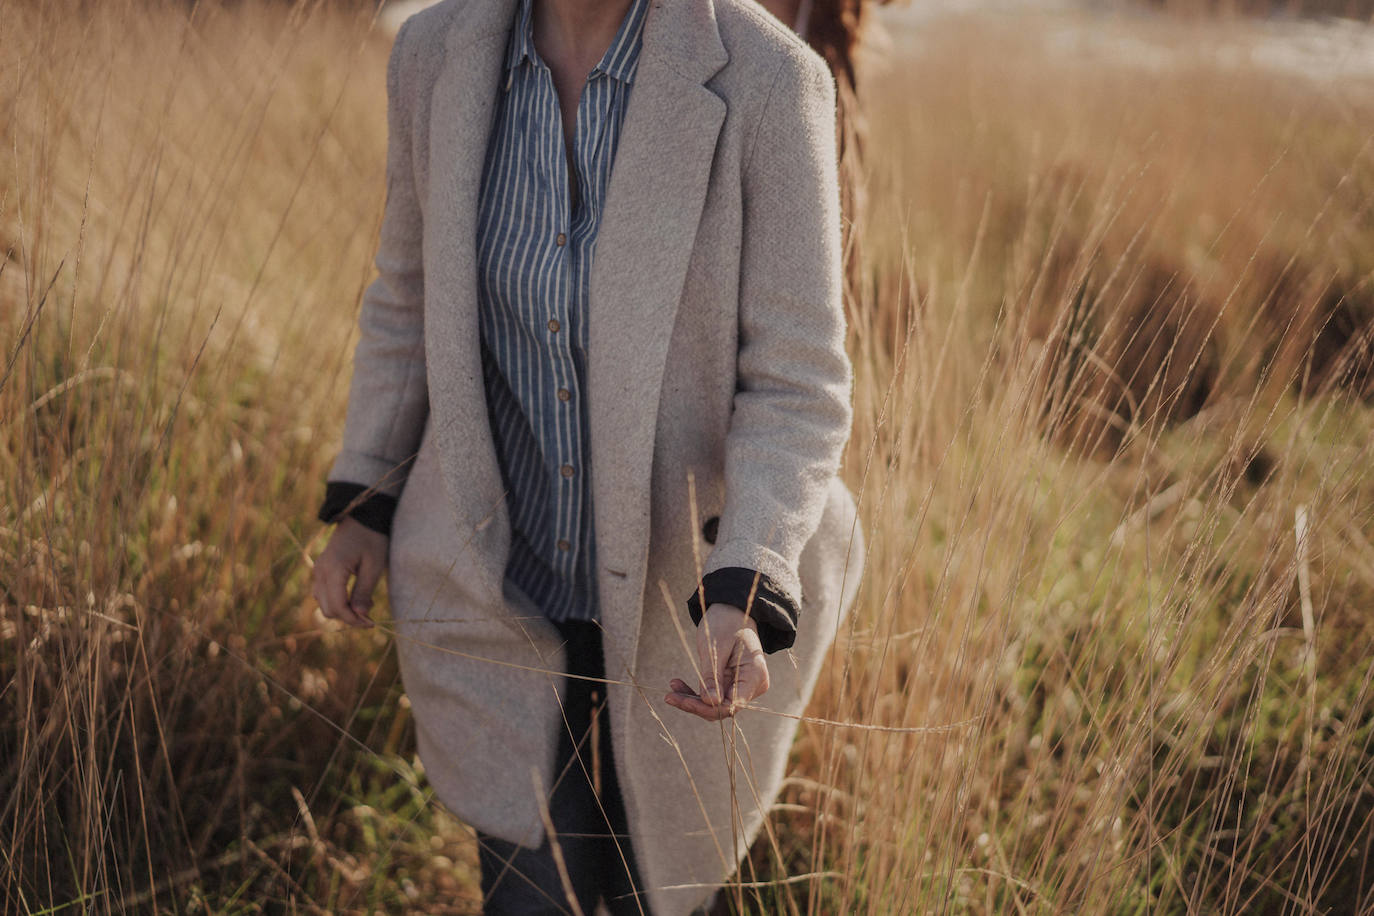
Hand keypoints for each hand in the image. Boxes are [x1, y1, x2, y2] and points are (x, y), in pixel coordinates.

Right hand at [312, 516, 388, 628]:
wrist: (362, 517)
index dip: (353, 620)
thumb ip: (364, 591)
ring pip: (324, 603)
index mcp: (333, 570)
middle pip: (328, 609)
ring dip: (342, 610)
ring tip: (365, 603)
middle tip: (370, 617)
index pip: (338, 607)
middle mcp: (320, 571)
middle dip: (348, 617)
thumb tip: (360, 615)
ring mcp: (318, 570)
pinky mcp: (321, 569)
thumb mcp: (373, 566)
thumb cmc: (372, 539)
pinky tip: (356, 596)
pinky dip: (337, 600)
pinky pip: (323, 593)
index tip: (371, 624)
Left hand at [665, 603, 769, 719]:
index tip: (683, 701)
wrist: (730, 610)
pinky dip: (696, 692)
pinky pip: (713, 695)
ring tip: (671, 690)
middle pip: (723, 707)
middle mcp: (752, 685)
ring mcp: (742, 686)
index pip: (732, 704)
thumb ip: (713, 676)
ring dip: (692, 699)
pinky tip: (678, 684)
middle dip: (696, 704)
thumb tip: (711, 703)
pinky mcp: (730, 684)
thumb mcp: (715, 648)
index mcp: (755, 675)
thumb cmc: (725, 623)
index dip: (708, 708)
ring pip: (716, 704)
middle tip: (669, 696)